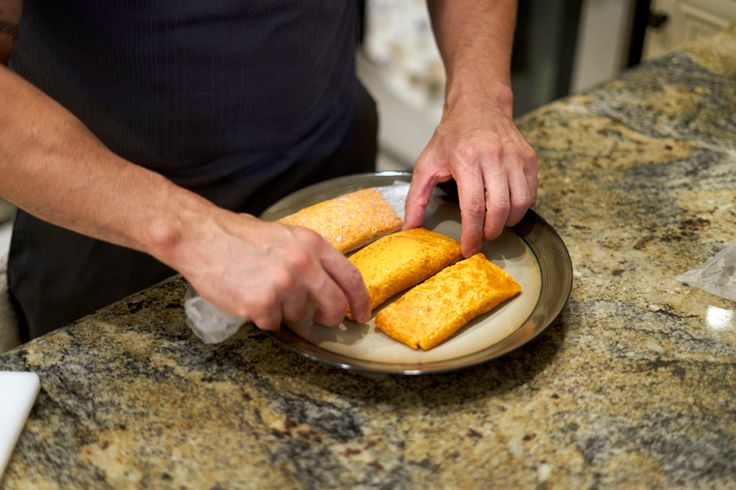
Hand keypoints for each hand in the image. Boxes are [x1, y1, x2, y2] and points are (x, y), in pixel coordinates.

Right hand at [170, 210, 370, 330]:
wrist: (202, 237)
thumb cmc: (239, 236)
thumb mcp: (285, 235)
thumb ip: (309, 256)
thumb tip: (328, 282)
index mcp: (312, 244)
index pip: (350, 277)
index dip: (361, 300)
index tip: (362, 314)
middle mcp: (303, 264)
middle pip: (334, 305)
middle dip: (331, 318)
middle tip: (324, 321)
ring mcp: (283, 285)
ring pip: (298, 317)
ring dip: (284, 312)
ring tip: (263, 290)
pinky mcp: (262, 304)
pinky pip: (273, 323)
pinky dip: (262, 317)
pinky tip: (249, 298)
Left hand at [404, 89, 536, 256]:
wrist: (479, 106)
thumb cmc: (452, 136)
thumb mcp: (426, 164)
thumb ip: (416, 197)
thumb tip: (410, 226)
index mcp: (466, 159)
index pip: (474, 207)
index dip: (473, 234)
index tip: (469, 248)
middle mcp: (494, 156)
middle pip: (499, 209)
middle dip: (490, 232)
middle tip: (481, 237)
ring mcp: (515, 157)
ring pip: (519, 204)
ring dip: (506, 222)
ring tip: (493, 223)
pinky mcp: (529, 158)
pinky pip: (530, 194)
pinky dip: (520, 208)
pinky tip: (506, 208)